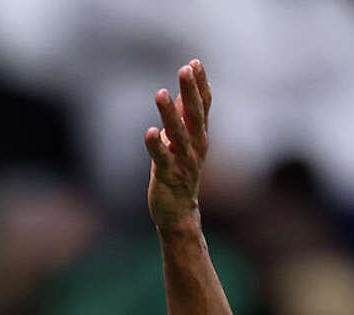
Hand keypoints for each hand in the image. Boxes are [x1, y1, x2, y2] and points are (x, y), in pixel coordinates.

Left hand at [145, 60, 210, 231]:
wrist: (179, 212)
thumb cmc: (179, 174)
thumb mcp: (183, 143)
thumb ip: (184, 120)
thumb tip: (183, 95)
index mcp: (200, 136)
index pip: (203, 106)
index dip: (200, 85)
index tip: (195, 63)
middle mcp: (196, 146)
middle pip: (195, 115)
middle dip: (191, 91)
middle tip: (185, 69)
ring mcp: (184, 161)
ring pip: (179, 134)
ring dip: (170, 113)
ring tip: (161, 94)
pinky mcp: (169, 175)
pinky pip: (163, 158)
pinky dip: (157, 145)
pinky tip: (149, 132)